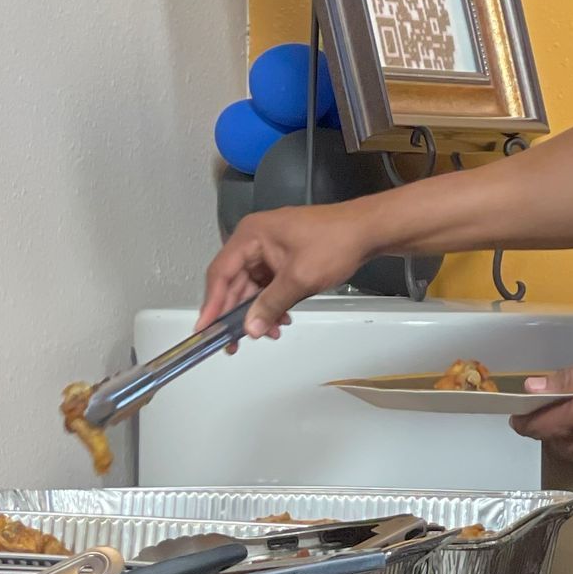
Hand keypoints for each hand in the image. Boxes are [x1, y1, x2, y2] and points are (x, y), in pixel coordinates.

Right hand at [198, 203, 381, 337]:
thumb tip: (250, 329)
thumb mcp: (299, 279)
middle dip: (236, 313)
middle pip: (233, 282)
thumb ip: (271, 305)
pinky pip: (267, 284)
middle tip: (234, 343)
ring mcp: (269, 248)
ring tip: (269, 333)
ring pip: (251, 286)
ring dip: (258, 311)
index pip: (220, 273)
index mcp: (251, 235)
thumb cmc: (335, 244)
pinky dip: (271, 303)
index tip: (204, 330)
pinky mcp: (283, 257)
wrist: (368, 230)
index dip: (211, 304)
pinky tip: (281, 320)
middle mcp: (254, 239)